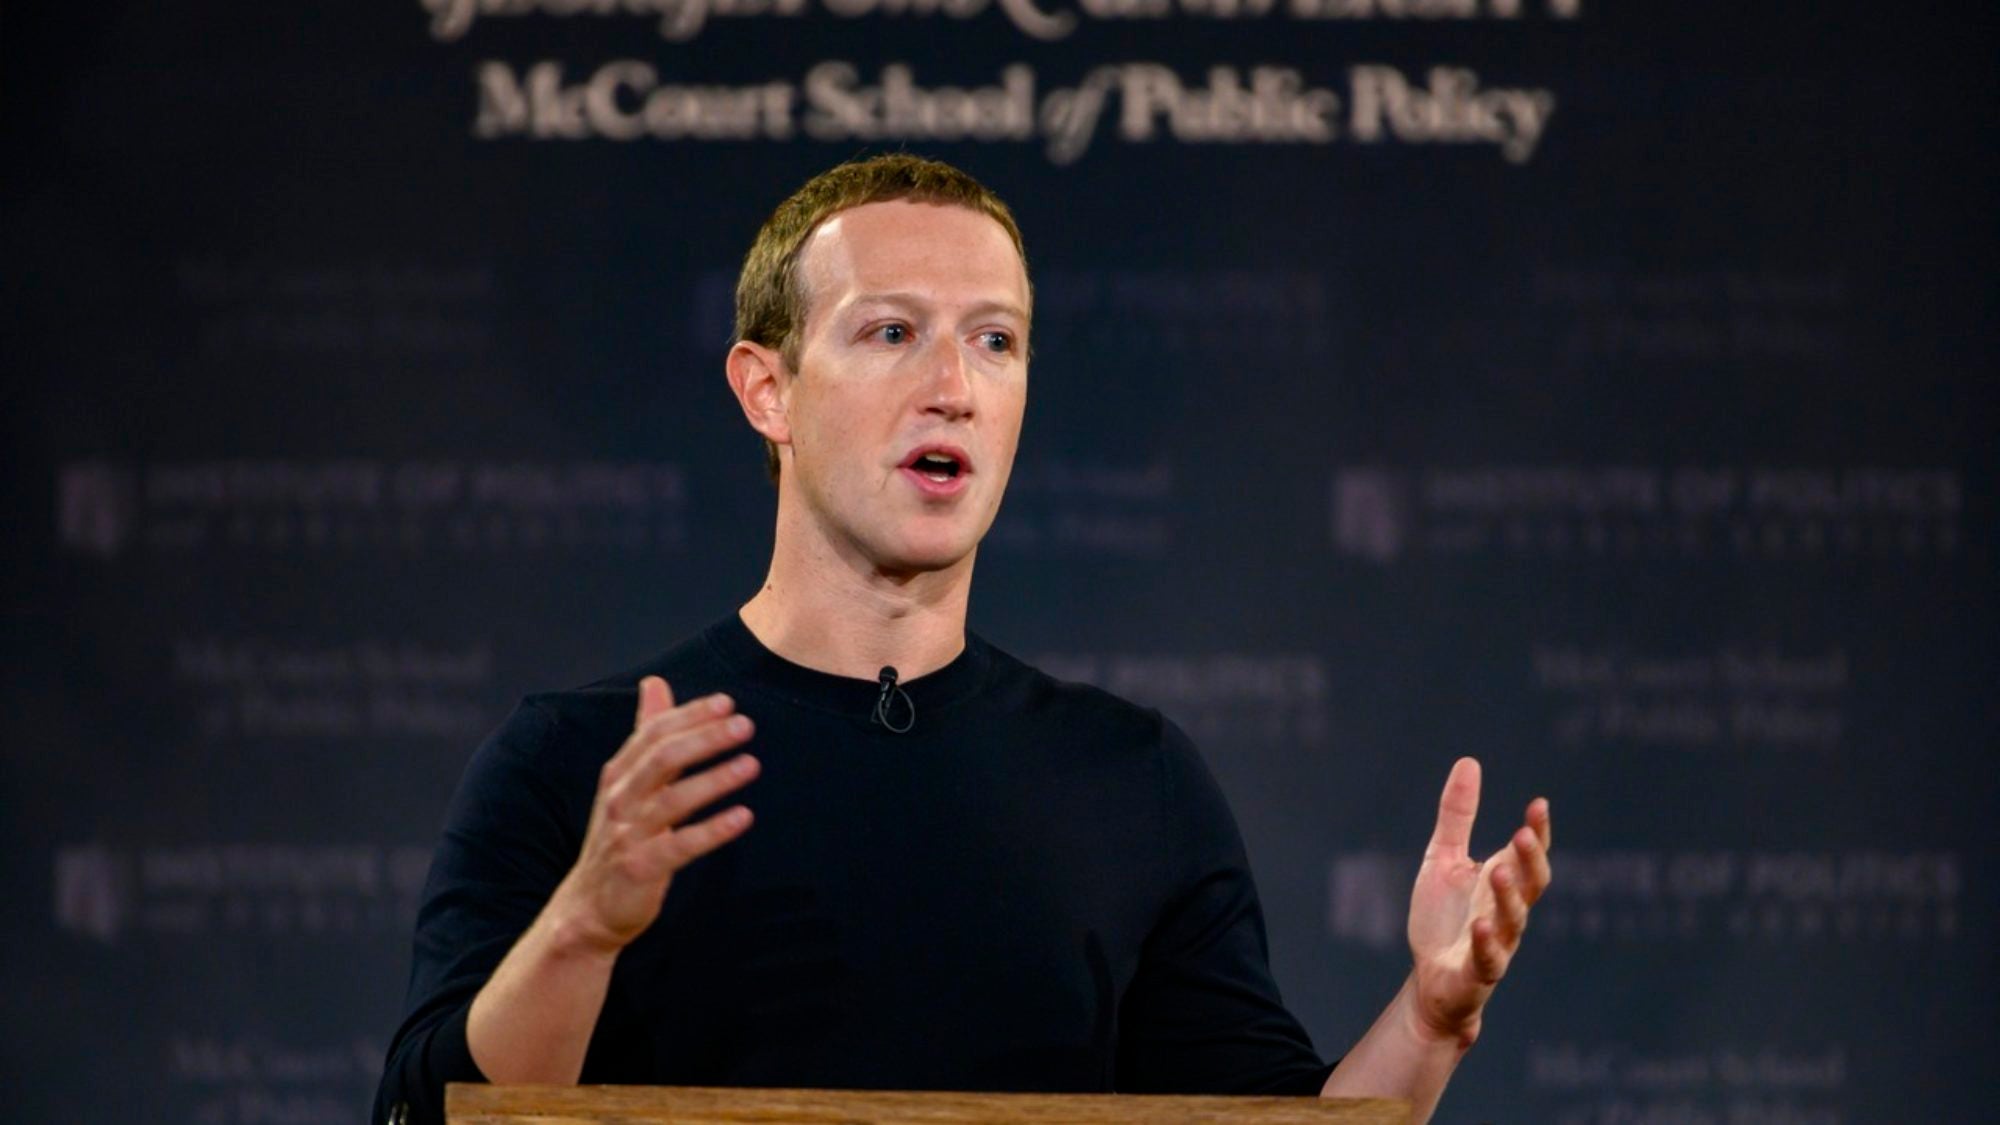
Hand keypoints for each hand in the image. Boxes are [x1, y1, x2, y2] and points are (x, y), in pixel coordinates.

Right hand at [552, 676, 758, 955]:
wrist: (590, 906)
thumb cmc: (620, 837)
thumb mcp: (628, 781)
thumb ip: (647, 733)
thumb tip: (655, 682)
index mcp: (619, 773)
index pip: (653, 734)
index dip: (689, 715)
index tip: (727, 702)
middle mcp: (620, 798)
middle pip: (662, 758)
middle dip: (704, 738)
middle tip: (745, 725)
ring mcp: (629, 833)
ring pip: (673, 799)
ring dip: (715, 779)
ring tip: (751, 764)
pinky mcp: (642, 867)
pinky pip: (682, 845)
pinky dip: (714, 829)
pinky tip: (745, 816)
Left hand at [1405, 757, 1551, 1046]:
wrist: (1432, 981)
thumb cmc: (1444, 919)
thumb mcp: (1443, 859)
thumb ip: (1457, 816)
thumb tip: (1469, 761)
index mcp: (1502, 881)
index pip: (1529, 855)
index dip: (1538, 833)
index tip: (1539, 804)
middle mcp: (1507, 911)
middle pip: (1532, 885)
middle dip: (1530, 861)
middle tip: (1523, 834)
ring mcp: (1497, 942)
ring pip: (1513, 920)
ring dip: (1508, 897)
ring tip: (1497, 870)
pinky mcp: (1479, 971)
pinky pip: (1489, 958)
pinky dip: (1487, 942)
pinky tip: (1479, 925)